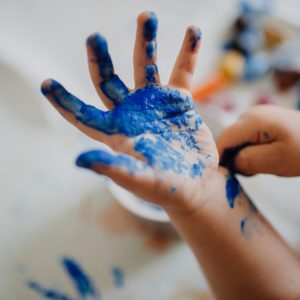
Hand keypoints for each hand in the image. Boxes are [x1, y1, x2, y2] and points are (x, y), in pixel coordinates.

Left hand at [41, 12, 217, 212]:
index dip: (65, 101)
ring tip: (148, 17)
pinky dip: (187, 53)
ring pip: (145, 67)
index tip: (47, 83)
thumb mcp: (140, 180)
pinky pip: (182, 72)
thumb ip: (114, 169)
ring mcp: (154, 103)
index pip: (83, 115)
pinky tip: (193, 31)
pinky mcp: (178, 100)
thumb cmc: (166, 187)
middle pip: (109, 81)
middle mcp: (131, 113)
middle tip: (95, 37)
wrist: (195, 182)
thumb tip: (79, 160)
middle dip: (101, 59)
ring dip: (145, 42)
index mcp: (116, 132)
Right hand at [217, 105, 299, 175]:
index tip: (224, 175)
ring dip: (242, 155)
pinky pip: (245, 138)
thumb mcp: (276, 161)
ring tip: (261, 165)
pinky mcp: (260, 121)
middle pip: (227, 140)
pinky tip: (263, 156)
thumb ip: (247, 161)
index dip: (218, 158)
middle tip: (250, 172)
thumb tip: (229, 162)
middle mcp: (249, 114)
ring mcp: (255, 116)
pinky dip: (249, 150)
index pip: (222, 140)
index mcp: (252, 120)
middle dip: (233, 158)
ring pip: (235, 140)